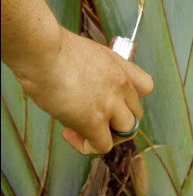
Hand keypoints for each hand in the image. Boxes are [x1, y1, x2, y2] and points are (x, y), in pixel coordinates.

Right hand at [19, 28, 153, 154]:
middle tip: (91, 117)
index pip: (146, 87)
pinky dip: (87, 146)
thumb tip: (83, 86)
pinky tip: (69, 134)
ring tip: (83, 129)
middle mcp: (121, 85)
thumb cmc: (52, 49)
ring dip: (107, 135)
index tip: (113, 100)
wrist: (42, 52)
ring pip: (126, 132)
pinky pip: (102, 146)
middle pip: (136, 114)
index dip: (132, 99)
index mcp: (119, 66)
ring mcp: (111, 104)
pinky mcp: (94, 122)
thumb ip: (94, 71)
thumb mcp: (85, 53)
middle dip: (115, 120)